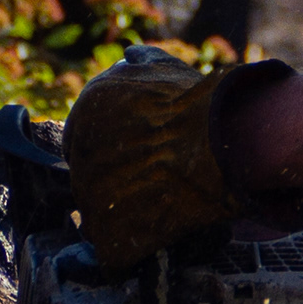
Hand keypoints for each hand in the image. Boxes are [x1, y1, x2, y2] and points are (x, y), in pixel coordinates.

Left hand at [62, 47, 299, 272]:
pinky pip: (112, 248)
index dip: (114, 151)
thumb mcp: (165, 70)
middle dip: (117, 182)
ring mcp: (90, 195)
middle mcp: (79, 152)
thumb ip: (141, 64)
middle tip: (156, 184)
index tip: (142, 157)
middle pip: (90, 177)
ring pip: (100, 213)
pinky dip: (131, 248)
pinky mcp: (106, 232)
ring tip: (163, 208)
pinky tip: (157, 235)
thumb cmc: (199, 103)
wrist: (223, 139)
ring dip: (125, 214)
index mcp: (85, 112)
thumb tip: (131, 55)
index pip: (85, 141)